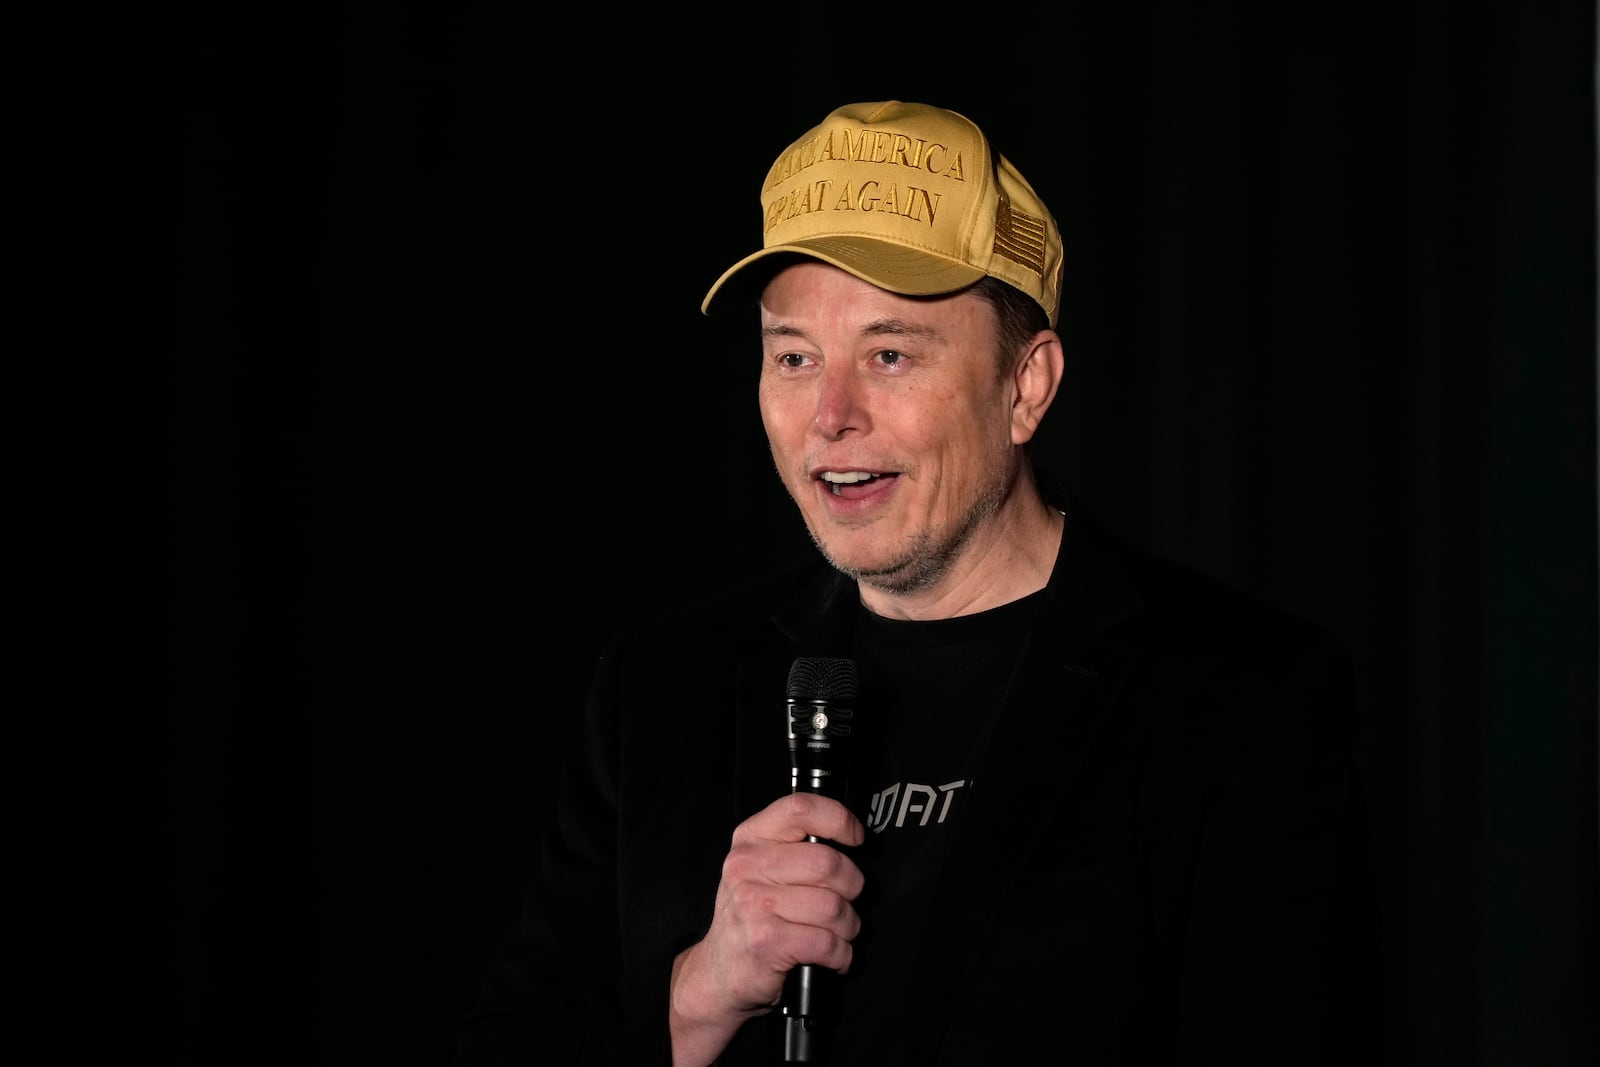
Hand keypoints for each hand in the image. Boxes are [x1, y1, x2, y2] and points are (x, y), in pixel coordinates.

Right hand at [667, 792, 865, 1064]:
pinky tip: (832, 956)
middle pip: (828, 862)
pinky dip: (841, 954)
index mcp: (751, 839)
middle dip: (852, 886)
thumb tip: (847, 834)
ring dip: (848, 925)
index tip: (855, 837)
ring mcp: (754, 905)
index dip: (838, 819)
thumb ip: (794, 845)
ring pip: (833, 906)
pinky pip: (827, 943)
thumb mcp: (760, 868)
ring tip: (837, 932)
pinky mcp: (766, 942)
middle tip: (846, 900)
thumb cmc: (749, 917)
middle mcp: (747, 867)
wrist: (717, 972)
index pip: (801, 809)